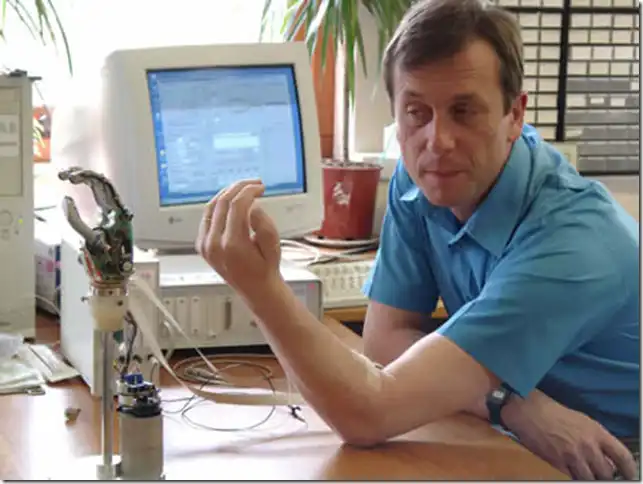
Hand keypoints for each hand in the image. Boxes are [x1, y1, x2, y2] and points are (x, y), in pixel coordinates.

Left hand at [195, 179, 281, 298]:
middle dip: (239, 188)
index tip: (260, 187)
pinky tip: (232, 202)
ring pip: (212, 207)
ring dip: (228, 193)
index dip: (249, 191)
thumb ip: (264, 224)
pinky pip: (207, 217)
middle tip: (253, 183)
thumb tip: (252, 206)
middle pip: (222, 202)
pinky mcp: (202, 244)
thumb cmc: (265, 269)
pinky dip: (219, 205)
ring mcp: (205, 245)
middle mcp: (214, 244)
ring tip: (243, 189)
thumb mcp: (273, 246)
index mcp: (232, 245)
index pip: (237, 205)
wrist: (255, 289)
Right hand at [505, 393, 636, 479]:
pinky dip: (573, 477)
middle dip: (606, 477)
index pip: (622, 456)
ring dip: (589, 478)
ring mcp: (573, 455)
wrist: (528, 410)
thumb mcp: (580, 421)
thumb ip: (595, 438)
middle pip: (607, 473)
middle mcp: (588, 445)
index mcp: (596, 432)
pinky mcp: (558, 463)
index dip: (630, 470)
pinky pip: (571, 478)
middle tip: (602, 476)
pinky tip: (571, 473)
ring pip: (590, 479)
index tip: (630, 476)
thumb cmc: (552, 411)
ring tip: (585, 475)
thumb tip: (603, 456)